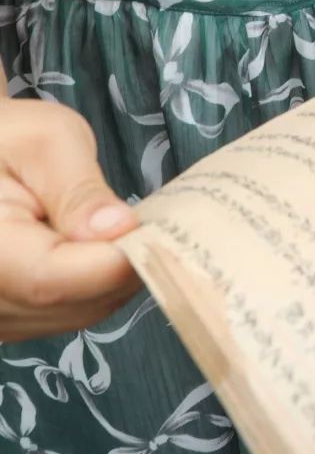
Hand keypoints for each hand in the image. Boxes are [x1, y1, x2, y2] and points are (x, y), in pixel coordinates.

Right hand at [0, 100, 141, 341]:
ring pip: (80, 313)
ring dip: (116, 276)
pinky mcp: (16, 316)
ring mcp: (0, 315)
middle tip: (157, 221)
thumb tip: (118, 231)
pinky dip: (101, 282)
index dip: (112, 264)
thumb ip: (79, 190)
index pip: (48, 281)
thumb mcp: (46, 142)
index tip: (159, 233)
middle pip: (71, 304)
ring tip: (128, 226)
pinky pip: (73, 310)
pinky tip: (107, 244)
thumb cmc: (10, 137)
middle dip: (123, 266)